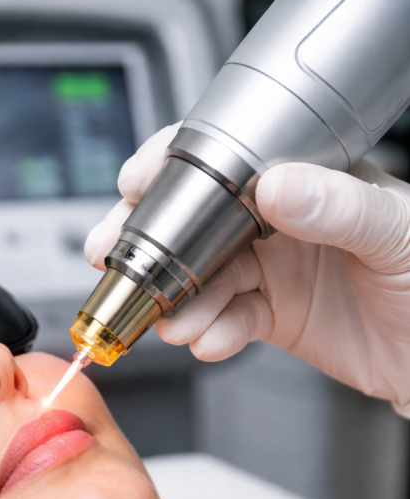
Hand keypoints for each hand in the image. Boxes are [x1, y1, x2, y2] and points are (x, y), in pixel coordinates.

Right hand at [85, 126, 409, 415]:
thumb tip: (276, 186)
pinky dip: (212, 334)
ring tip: (174, 322)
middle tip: (117, 258)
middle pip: (198, 220)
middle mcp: (282, 220)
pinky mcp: (271, 315)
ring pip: (204, 278)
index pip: (232, 156)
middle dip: (151, 240)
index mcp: (308, 177)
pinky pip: (227, 320)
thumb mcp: (393, 231)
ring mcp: (273, 268)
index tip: (137, 183)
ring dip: (181, 302)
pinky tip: (211, 342)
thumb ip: (336, 207)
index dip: (176, 166)